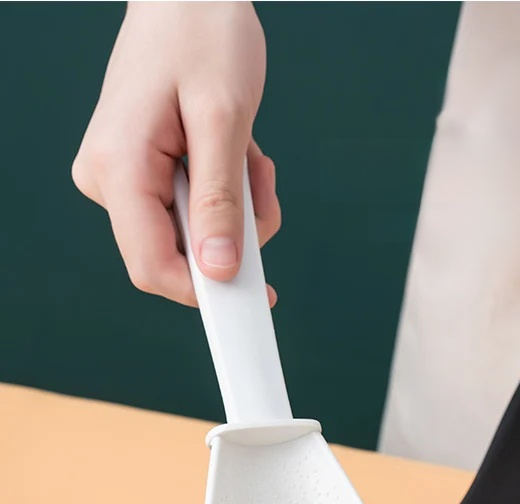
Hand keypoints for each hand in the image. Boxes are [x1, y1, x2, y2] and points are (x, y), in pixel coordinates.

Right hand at [72, 1, 279, 306]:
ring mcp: (121, 177)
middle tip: (258, 180)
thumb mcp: (223, 118)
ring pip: (192, 233)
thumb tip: (220, 270)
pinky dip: (227, 191)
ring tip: (247, 152)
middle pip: (176, 254)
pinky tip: (233, 149)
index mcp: (117, 167)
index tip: (256, 300)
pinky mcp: (141, 173)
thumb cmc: (201, 33)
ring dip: (236, 207)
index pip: (152, 266)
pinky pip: (191, 210)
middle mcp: (108, 178)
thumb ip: (221, 200)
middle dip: (232, 232)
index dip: (204, 292)